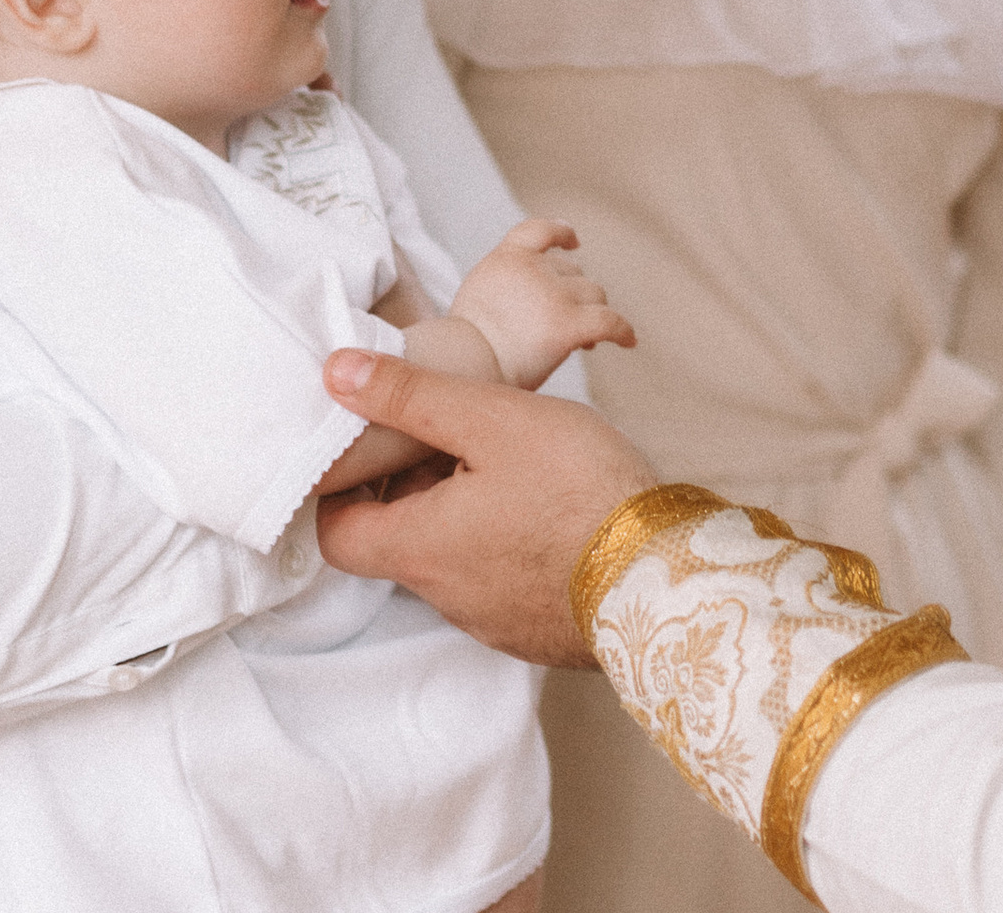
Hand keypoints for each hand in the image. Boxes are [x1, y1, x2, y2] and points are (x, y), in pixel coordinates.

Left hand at [317, 349, 660, 666]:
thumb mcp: (491, 419)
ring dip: (460, 513)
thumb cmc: (578, 489)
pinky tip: (545, 505)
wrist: (666, 574)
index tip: (370, 444)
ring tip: (505, 461)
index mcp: (420, 548)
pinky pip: (498, 582)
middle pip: (397, 541)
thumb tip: (337, 373)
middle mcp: (445, 596)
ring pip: (451, 559)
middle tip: (447, 434)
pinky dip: (502, 543)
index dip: (342, 487)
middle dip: (411, 487)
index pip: (337, 532)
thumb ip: (412, 394)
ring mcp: (492, 621)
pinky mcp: (535, 629)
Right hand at [453, 219, 636, 388]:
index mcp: (506, 258)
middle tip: (565, 325)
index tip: (573, 242)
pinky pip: (610, 321)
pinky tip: (628, 342)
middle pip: (572, 273)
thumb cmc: (464, 346)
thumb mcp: (479, 298)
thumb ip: (506, 289)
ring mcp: (554, 294)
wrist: (463, 365)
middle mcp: (533, 268)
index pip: (539, 231)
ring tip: (585, 345)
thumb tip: (530, 306)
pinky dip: (623, 331)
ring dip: (591, 312)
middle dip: (574, 295)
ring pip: (593, 295)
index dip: (560, 233)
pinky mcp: (569, 323)